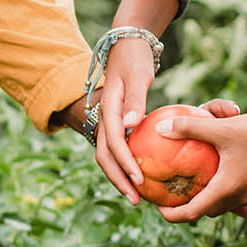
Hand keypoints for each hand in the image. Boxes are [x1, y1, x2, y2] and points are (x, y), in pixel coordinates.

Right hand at [91, 38, 155, 202]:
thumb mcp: (137, 75)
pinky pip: (117, 150)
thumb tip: (132, 124)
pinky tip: (141, 176)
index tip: (139, 180)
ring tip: (137, 196)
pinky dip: (124, 166)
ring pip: (107, 156)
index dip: (124, 163)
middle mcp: (104, 119)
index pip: (113, 142)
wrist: (126, 45)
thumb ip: (134, 99)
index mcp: (108, 108)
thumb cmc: (134, 58)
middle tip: (136, 200)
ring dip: (119, 177)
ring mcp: (108, 123)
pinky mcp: (115, 124)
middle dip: (118, 180)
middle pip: (104, 156)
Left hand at [150, 108, 246, 222]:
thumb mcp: (221, 127)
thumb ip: (188, 128)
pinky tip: (230, 174)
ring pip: (229, 203)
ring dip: (213, 198)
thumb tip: (160, 129)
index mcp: (227, 189)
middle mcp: (243, 197)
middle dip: (191, 206)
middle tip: (176, 193)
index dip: (173, 215)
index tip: (159, 208)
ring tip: (200, 183)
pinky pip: (245, 194)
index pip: (193, 213)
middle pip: (210, 210)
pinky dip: (232, 189)